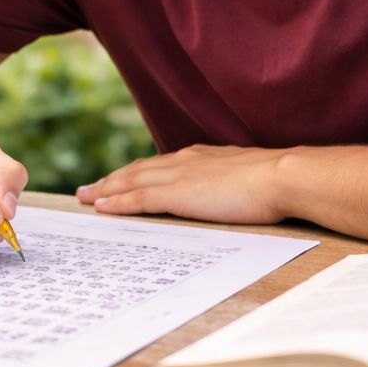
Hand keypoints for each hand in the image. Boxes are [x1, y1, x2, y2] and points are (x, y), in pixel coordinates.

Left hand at [74, 145, 290, 223]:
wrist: (282, 176)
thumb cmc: (276, 181)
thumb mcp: (249, 177)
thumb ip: (233, 181)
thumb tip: (236, 191)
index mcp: (201, 158)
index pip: (159, 165)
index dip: (136, 173)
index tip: (119, 179)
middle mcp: (184, 162)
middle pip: (137, 170)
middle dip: (111, 180)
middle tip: (88, 189)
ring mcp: (179, 177)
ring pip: (131, 182)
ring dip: (105, 189)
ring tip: (85, 197)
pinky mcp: (178, 194)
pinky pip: (138, 199)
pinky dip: (117, 203)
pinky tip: (101, 208)